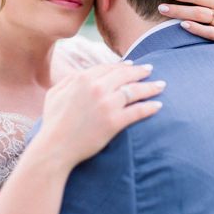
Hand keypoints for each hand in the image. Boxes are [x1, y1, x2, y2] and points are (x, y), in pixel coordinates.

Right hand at [37, 63, 164, 168]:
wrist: (55, 148)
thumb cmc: (52, 122)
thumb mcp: (55, 94)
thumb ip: (68, 80)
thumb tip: (80, 74)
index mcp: (82, 79)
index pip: (109, 68)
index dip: (123, 66)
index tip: (133, 65)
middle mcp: (97, 88)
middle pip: (125, 75)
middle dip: (140, 71)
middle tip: (151, 70)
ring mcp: (107, 104)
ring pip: (134, 91)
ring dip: (150, 87)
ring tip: (161, 86)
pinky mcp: (114, 122)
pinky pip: (137, 111)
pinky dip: (149, 107)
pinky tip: (158, 106)